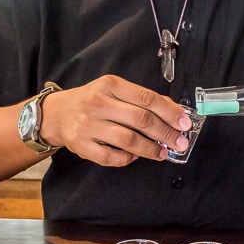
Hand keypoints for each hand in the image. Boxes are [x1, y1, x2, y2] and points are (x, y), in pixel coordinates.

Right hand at [39, 75, 191, 166]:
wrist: (58, 113)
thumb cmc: (93, 100)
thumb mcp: (116, 90)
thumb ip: (143, 98)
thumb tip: (174, 110)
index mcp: (110, 85)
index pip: (146, 98)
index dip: (169, 112)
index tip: (185, 123)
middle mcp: (98, 103)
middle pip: (140, 119)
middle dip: (165, 133)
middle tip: (180, 143)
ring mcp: (88, 125)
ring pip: (127, 139)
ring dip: (150, 149)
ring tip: (162, 153)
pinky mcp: (81, 145)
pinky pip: (110, 157)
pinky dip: (127, 158)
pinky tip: (136, 156)